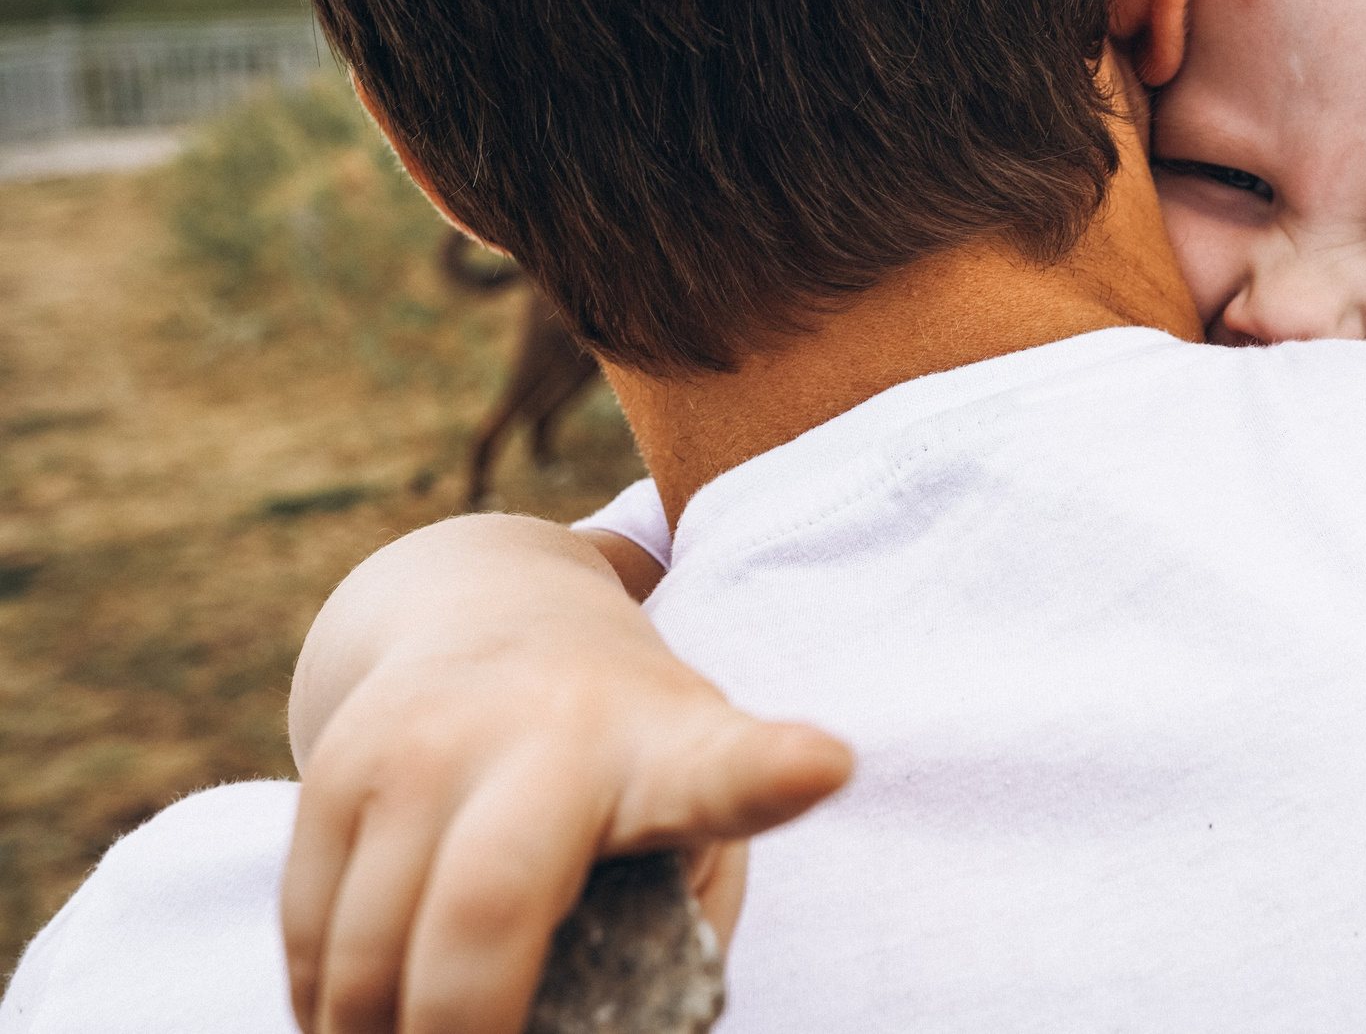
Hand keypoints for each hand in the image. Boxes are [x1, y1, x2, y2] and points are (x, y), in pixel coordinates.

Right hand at [279, 516, 851, 1033]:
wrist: (488, 606)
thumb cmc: (625, 751)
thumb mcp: (690, 800)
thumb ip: (680, 918)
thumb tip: (627, 1026)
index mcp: (668, 748)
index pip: (724, 767)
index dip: (772, 772)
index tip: (824, 764)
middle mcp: (546, 729)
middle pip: (488, 912)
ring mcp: (429, 739)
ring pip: (371, 949)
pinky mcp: (338, 762)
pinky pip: (309, 935)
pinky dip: (329, 1009)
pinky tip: (364, 1022)